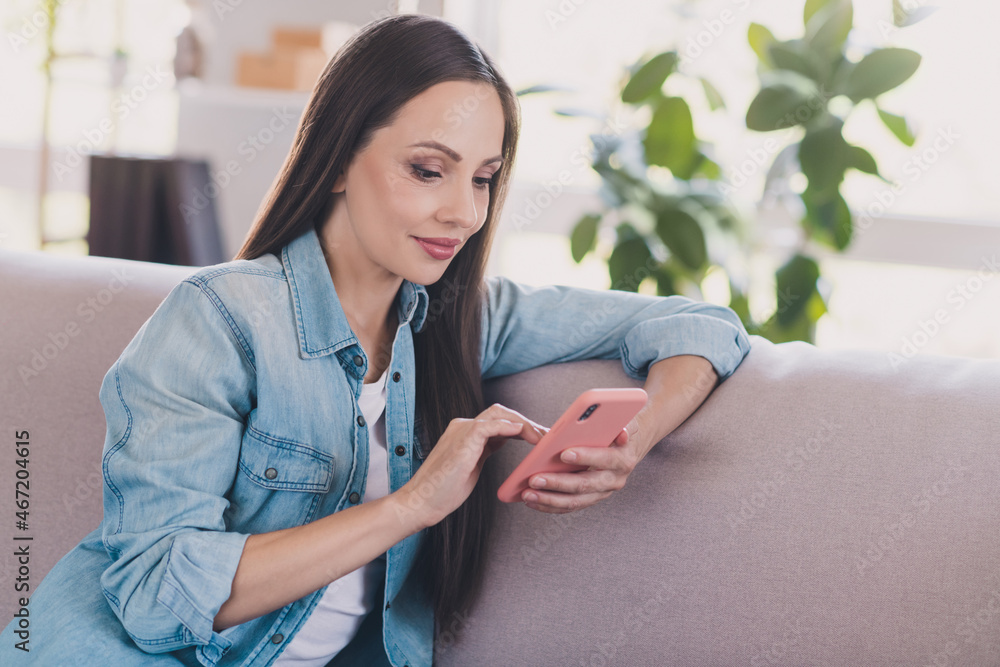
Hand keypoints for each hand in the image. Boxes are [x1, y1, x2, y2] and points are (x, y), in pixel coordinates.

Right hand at [396, 403, 548, 527]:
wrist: (421, 502)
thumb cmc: (444, 491)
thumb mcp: (471, 466)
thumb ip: (484, 451)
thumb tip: (502, 442)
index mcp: (465, 433)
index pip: (498, 420)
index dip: (520, 426)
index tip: (538, 437)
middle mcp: (463, 426)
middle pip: (501, 412)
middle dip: (525, 422)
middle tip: (546, 436)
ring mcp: (462, 430)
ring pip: (500, 414)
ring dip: (524, 424)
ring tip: (541, 438)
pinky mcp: (465, 438)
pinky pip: (493, 425)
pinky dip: (512, 427)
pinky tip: (528, 436)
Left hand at [520, 414, 648, 513]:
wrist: (626, 450)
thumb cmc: (616, 431)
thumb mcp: (620, 422)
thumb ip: (616, 424)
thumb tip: (619, 430)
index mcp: (622, 459)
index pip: (605, 458)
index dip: (585, 456)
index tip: (563, 453)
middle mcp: (614, 480)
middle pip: (585, 485)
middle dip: (557, 483)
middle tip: (535, 479)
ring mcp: (602, 492)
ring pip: (575, 501)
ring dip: (549, 499)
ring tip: (527, 494)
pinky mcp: (590, 499)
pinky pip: (569, 506)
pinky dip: (549, 505)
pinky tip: (532, 501)